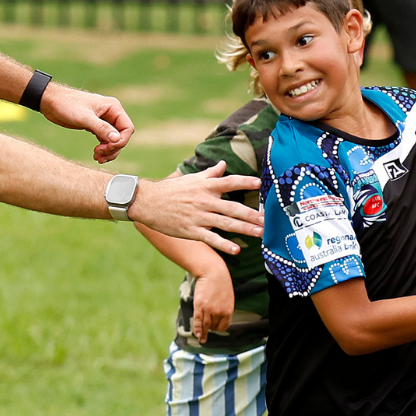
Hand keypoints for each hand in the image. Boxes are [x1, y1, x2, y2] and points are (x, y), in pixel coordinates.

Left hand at [39, 82, 134, 162]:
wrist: (51, 102)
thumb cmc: (67, 105)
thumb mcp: (84, 117)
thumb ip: (101, 128)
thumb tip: (116, 139)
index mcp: (113, 107)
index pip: (127, 128)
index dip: (120, 141)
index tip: (107, 148)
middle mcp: (111, 114)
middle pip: (122, 136)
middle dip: (113, 148)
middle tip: (99, 154)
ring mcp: (104, 121)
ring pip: (114, 141)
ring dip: (109, 151)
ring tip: (97, 157)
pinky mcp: (96, 127)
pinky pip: (106, 141)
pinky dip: (103, 149)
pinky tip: (96, 155)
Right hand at [130, 161, 262, 253]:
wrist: (148, 202)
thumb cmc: (172, 189)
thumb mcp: (192, 179)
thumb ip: (210, 173)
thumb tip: (223, 164)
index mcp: (206, 186)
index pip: (229, 182)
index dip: (245, 182)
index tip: (259, 183)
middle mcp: (205, 200)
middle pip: (233, 207)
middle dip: (251, 214)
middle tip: (266, 220)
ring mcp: (199, 216)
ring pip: (226, 224)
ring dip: (245, 229)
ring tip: (260, 233)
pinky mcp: (192, 231)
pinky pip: (211, 238)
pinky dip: (224, 245)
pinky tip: (236, 250)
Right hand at [190, 267, 234, 343]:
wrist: (213, 272)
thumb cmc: (221, 282)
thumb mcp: (227, 297)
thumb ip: (225, 307)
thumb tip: (220, 315)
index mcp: (228, 310)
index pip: (223, 326)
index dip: (218, 329)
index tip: (214, 329)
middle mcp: (219, 312)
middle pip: (214, 326)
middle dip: (210, 330)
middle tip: (206, 332)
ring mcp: (209, 310)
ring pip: (205, 325)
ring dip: (203, 333)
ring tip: (201, 339)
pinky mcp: (200, 306)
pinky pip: (198, 320)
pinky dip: (197, 329)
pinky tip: (197, 334)